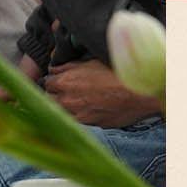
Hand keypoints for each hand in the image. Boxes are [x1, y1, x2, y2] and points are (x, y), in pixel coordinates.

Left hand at [44, 59, 164, 126]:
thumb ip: (69, 67)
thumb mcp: (91, 62)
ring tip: (76, 102)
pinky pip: (74, 121)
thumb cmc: (118, 73)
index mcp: (65, 81)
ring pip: (59, 111)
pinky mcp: (88, 124)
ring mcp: (76, 113)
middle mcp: (66, 99)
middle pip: (49, 98)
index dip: (53, 81)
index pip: (46, 82)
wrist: (140, 93)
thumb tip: (54, 68)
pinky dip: (76, 116)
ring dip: (64, 106)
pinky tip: (86, 110)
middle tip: (67, 92)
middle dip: (55, 94)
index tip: (59, 81)